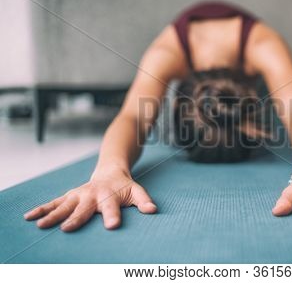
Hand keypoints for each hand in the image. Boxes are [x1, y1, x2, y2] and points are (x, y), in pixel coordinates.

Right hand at [23, 171, 156, 231]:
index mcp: (109, 196)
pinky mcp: (69, 196)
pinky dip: (42, 209)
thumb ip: (144, 200)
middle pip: (83, 208)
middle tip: (67, 229)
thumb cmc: (124, 186)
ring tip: (42, 225)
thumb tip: (153, 210)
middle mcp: (92, 195)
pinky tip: (29, 217)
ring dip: (53, 214)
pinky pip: (54, 203)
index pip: (111, 207)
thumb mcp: (136, 191)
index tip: (111, 225)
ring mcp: (78, 195)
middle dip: (76, 218)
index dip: (112, 216)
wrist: (110, 171)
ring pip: (64, 205)